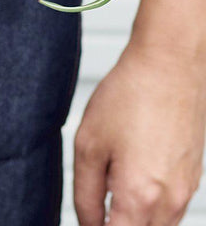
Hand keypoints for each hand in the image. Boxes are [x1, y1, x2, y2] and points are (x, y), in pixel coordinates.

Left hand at [74, 39, 205, 224]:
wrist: (169, 68)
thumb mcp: (88, 144)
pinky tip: (133, 178)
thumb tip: (86, 223)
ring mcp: (186, 193)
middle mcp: (169, 203)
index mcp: (138, 197)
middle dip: (115, 224)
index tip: (86, 219)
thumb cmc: (129, 97)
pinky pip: (171, 211)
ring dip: (133, 219)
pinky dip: (150, 207)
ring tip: (111, 188)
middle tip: (96, 204)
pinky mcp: (193, 180)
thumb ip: (85, 193)